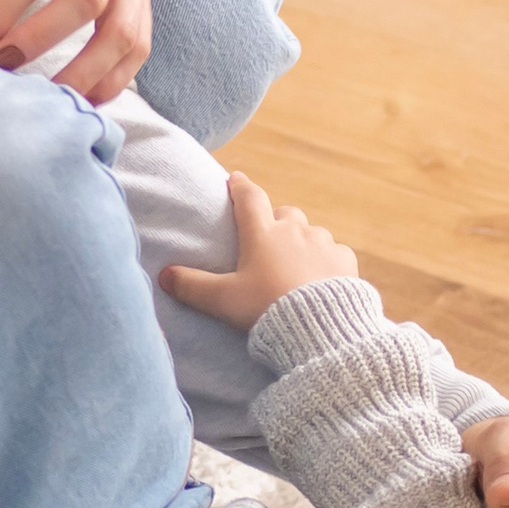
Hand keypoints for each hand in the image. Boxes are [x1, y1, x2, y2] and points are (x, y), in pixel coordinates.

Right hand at [159, 171, 357, 332]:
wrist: (318, 329)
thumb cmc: (266, 310)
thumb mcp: (223, 300)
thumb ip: (192, 286)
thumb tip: (164, 276)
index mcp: (262, 234)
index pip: (248, 198)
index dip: (240, 187)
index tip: (235, 178)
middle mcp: (294, 230)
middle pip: (285, 214)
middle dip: (276, 222)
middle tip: (269, 243)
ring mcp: (323, 243)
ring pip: (311, 233)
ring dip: (302, 244)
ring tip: (295, 269)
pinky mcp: (345, 260)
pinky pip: (335, 253)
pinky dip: (326, 262)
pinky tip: (321, 280)